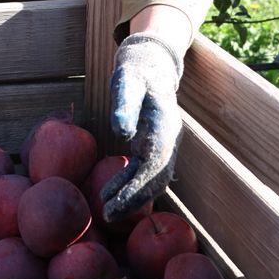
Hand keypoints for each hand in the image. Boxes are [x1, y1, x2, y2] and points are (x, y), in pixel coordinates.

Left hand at [100, 33, 184, 221]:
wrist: (151, 64)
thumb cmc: (136, 71)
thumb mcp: (127, 81)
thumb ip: (125, 104)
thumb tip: (120, 131)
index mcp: (165, 124)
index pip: (154, 163)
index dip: (136, 185)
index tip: (115, 201)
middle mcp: (170, 137)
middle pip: (157, 177)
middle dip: (134, 199)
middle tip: (108, 214)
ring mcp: (166, 143)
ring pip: (155, 178)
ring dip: (134, 197)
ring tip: (109, 211)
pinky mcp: (156, 145)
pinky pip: (147, 172)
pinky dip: (132, 185)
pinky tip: (113, 195)